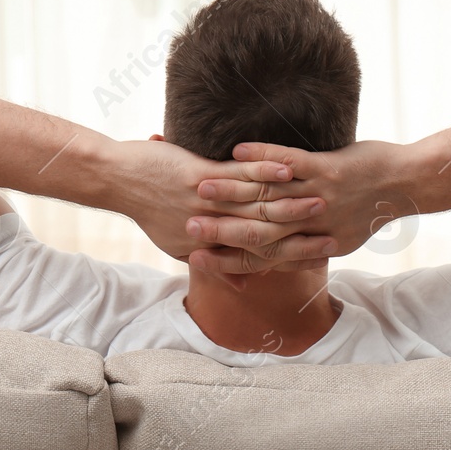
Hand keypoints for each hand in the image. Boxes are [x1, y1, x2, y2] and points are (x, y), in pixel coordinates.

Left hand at [102, 138, 338, 276]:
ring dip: (292, 205)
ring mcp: (205, 206)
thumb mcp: (174, 243)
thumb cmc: (145, 206)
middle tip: (335, 235)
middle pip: (264, 237)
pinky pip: (239, 177)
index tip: (320, 257)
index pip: (257, 259)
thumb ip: (209, 260)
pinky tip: (289, 169)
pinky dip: (266, 172)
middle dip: (302, 237)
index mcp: (204, 251)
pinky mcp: (200, 178)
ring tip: (323, 201)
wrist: (115, 179)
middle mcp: (208, 233)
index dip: (291, 260)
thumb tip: (238, 279)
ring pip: (257, 208)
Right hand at [186, 140, 413, 271]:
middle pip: (255, 231)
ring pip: (266, 198)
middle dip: (217, 229)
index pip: (259, 258)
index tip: (193, 258)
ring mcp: (318, 198)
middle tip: (184, 226)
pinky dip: (262, 159)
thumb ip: (303, 245)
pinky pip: (290, 164)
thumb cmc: (369, 210)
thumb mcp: (336, 238)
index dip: (225, 260)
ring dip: (230, 191)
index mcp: (309, 246)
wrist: (407, 184)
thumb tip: (274, 252)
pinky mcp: (328, 171)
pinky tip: (236, 150)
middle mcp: (311, 227)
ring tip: (199, 186)